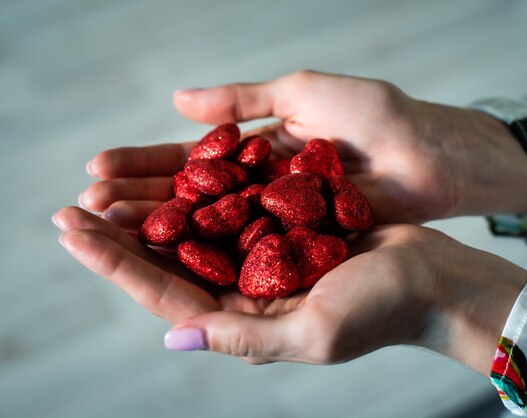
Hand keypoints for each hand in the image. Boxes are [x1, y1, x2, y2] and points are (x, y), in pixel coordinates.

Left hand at [53, 206, 526, 374]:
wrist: (431, 277)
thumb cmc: (382, 310)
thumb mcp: (315, 333)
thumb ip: (246, 337)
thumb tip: (175, 337)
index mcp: (247, 322)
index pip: (168, 296)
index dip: (119, 268)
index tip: (76, 236)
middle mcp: (247, 292)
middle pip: (170, 264)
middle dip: (120, 239)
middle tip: (72, 209)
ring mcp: (263, 260)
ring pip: (193, 234)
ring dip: (150, 211)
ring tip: (108, 188)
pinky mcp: (282, 230)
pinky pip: (231, 210)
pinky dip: (199, 192)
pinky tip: (171, 172)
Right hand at [80, 71, 526, 230]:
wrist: (432, 157)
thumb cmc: (376, 117)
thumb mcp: (302, 92)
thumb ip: (240, 100)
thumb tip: (174, 100)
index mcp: (257, 149)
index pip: (188, 160)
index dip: (144, 164)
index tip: (98, 168)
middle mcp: (259, 188)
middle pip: (189, 199)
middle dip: (138, 201)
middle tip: (86, 207)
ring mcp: (275, 221)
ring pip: (209, 228)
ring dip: (159, 231)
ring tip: (109, 232)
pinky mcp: (297, 247)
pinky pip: (245, 252)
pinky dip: (208, 255)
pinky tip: (169, 259)